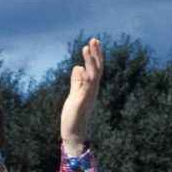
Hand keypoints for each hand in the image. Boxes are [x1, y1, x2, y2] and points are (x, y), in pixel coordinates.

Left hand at [60, 38, 103, 155]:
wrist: (73, 133)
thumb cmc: (73, 115)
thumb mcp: (74, 94)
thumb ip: (76, 81)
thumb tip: (77, 67)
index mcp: (91, 87)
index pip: (95, 68)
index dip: (95, 55)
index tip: (92, 42)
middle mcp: (93, 89)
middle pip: (97, 68)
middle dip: (96, 54)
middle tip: (94, 39)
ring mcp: (89, 95)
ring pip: (93, 74)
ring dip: (90, 60)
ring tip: (86, 47)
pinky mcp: (83, 101)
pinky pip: (86, 86)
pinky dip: (84, 76)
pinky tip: (80, 67)